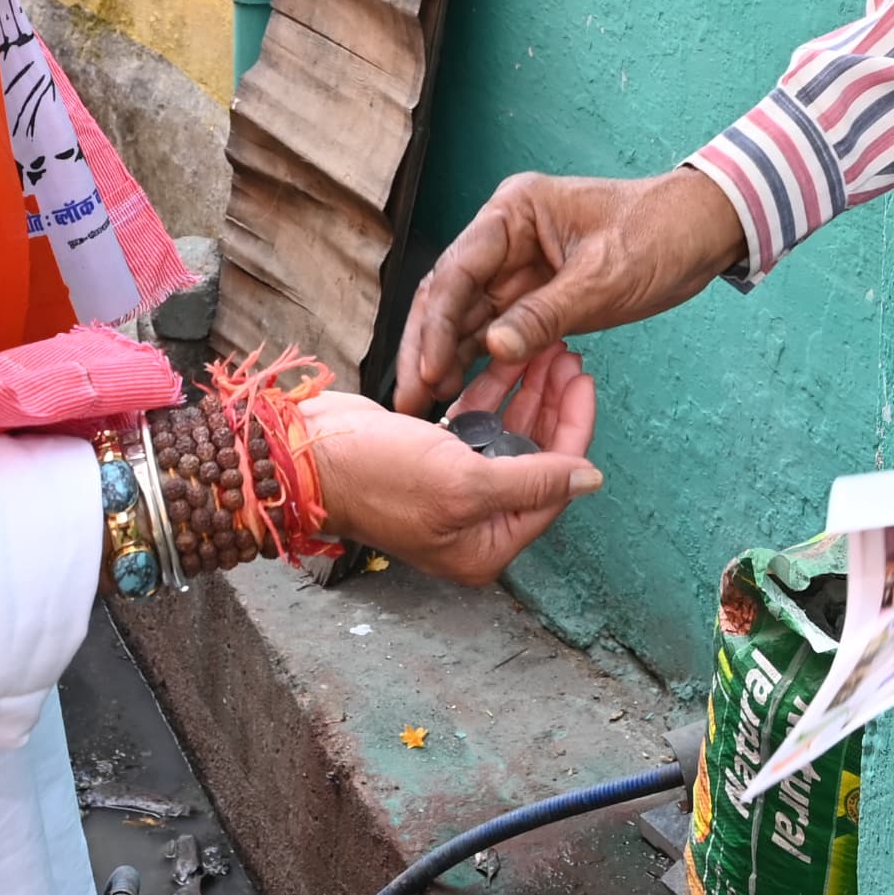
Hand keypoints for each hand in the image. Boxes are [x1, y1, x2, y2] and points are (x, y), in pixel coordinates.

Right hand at [303, 344, 604, 585]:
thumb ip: (533, 481)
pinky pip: (475, 425)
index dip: (572, 429)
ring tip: (544, 348)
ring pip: (507, 436)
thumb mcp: (464, 480)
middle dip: (552, 406)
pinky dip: (491, 393)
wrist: (303, 453)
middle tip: (567, 355)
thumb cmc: (377, 475)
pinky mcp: (431, 457)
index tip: (583, 380)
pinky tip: (506, 360)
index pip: (552, 486)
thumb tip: (590, 479)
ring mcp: (451, 489)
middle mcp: (473, 523)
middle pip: (534, 459)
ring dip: (525, 392)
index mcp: (486, 546)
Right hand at [391, 166, 749, 415]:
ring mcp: (516, 264)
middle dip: (428, 346)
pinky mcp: (534, 292)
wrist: (705, 230)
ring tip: (427, 404)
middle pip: (450, 294)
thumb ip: (545, 314)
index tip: (425, 370)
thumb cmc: (660, 236)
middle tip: (409, 397)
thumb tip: (492, 349)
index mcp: (513, 211)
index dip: (436, 323)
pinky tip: (462, 392)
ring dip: (446, 357)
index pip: (458, 269)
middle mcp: (504, 235)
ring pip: (466, 315)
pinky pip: (497, 327)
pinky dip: (480, 358)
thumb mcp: (603, 280)